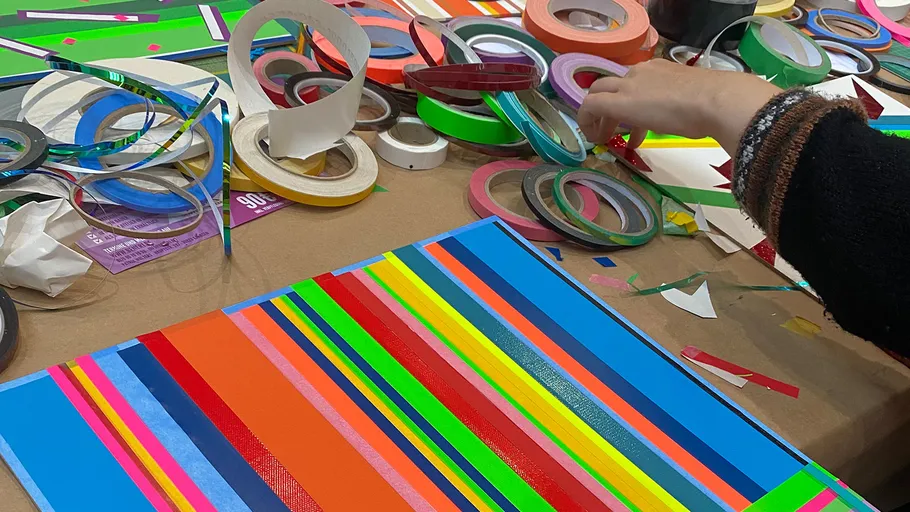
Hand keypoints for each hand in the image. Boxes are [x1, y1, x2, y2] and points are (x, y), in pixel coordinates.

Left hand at [577, 59, 779, 153]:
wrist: (714, 101)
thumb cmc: (711, 104)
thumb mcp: (691, 99)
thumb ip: (680, 104)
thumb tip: (688, 118)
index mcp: (658, 69)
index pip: (632, 82)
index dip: (628, 104)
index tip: (633, 124)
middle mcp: (640, 72)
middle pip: (608, 86)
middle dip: (606, 110)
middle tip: (612, 131)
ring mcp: (629, 85)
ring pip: (598, 94)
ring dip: (599, 119)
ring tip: (604, 140)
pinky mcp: (619, 101)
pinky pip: (591, 106)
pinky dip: (588, 122)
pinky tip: (596, 139)